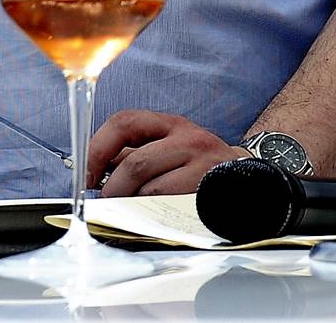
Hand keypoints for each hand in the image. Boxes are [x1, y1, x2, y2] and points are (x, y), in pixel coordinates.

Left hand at [87, 108, 245, 196]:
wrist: (250, 178)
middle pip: (134, 160)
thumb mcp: (169, 150)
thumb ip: (135, 155)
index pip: (124, 122)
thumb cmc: (201, 167)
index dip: (98, 147)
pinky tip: (154, 213)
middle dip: (113, 186)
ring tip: (131, 209)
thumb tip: (94, 168)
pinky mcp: (209, 184)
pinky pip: (169, 201)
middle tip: (108, 201)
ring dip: (131, 202)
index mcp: (170, 124)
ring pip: (149, 184)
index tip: (86, 173)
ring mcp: (200, 160)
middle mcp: (186, 136)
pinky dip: (151, 211)